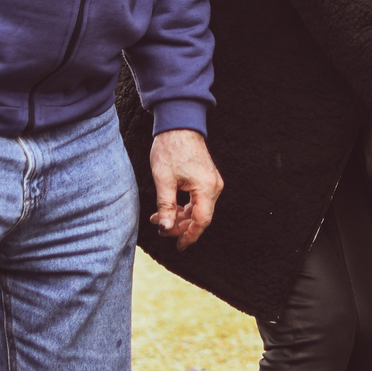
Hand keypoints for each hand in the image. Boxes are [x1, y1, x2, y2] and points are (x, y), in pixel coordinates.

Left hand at [150, 129, 222, 250]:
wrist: (179, 124)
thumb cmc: (171, 149)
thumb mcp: (164, 180)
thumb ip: (166, 207)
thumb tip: (166, 228)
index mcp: (206, 188)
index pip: (201, 221)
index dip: (189, 236)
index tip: (178, 246)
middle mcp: (213, 187)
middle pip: (200, 217)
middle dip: (180, 226)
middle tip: (160, 229)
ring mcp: (211, 182)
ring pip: (198, 209)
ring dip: (180, 216)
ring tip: (158, 218)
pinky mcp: (206, 179)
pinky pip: (197, 200)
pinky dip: (183, 207)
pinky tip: (168, 208)